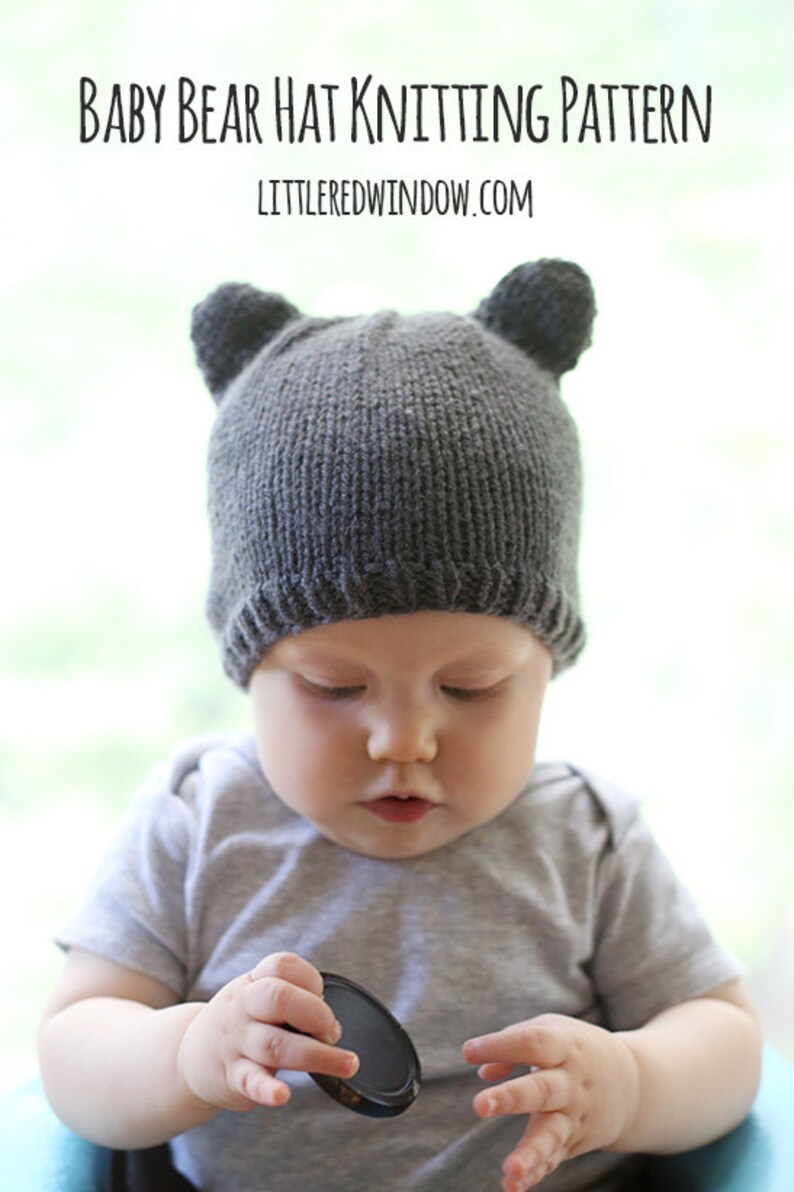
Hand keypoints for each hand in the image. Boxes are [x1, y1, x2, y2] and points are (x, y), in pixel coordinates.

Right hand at [177, 952, 358, 1112]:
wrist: (189, 1058)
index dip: (310, 979)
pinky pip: (251, 1081)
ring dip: (317, 1056)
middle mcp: (242, 1008)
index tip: (321, 996)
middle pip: (278, 998)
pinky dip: (268, 1089)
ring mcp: (236, 1043)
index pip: (282, 966)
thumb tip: (331, 1023)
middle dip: (316, 1014)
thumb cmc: (241, 1022)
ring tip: (347, 1064)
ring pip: (275, 1045)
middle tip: (333, 1033)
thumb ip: (291, 1000)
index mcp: (252, 983)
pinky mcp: (234, 1077)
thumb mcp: (256, 996)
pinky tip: (283, 1095)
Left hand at [463, 1014, 639, 1191]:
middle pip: (542, 1090)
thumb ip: (513, 1042)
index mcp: (566, 1047)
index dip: (500, 1045)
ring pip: (552, 1135)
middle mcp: (572, 1083)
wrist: (634, 1084)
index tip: (468, 1052)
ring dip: (530, 1152)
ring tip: (510, 1168)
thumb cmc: (576, 1049)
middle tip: (480, 1105)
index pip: (533, 1042)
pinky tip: (512, 1186)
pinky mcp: (573, 1142)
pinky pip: (552, 1160)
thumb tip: (483, 1071)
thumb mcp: (551, 1031)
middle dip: (512, 1098)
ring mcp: (575, 1116)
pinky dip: (534, 1173)